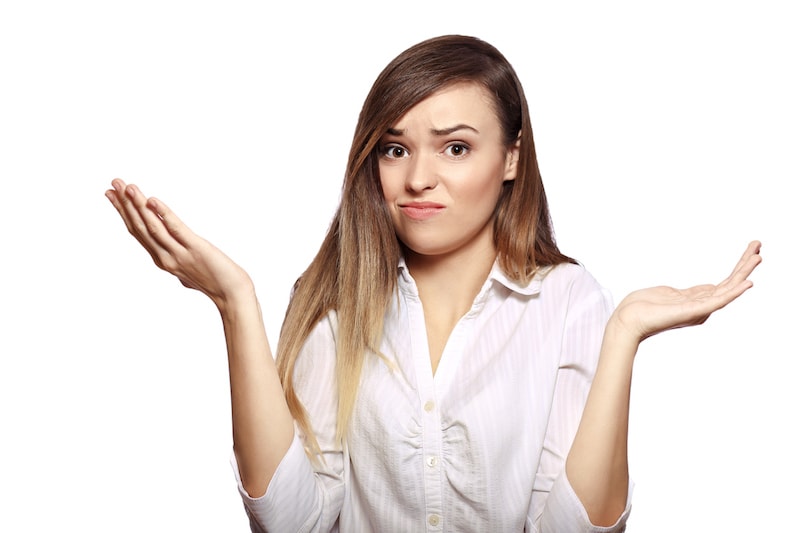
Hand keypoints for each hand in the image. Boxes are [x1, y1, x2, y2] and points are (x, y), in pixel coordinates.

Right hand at [105, 179, 253, 307]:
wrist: (233, 295)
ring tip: (127, 187)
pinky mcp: (195, 249)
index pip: (138, 232)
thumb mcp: (190, 274)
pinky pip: (176, 229)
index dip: (123, 213)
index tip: (112, 194)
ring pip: (153, 227)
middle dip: (125, 204)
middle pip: (140, 227)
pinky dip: (163, 213)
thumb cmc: (216, 283)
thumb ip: (180, 265)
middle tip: (113, 183)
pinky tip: (152, 200)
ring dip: (138, 205)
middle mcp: (166, 257)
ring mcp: (179, 254)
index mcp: (163, 260)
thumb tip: (177, 269)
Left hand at [610, 240, 761, 342]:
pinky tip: (746, 284)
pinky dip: (734, 293)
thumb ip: (693, 292)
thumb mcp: (673, 294)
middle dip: (745, 263)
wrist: (628, 319)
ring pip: (728, 289)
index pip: (725, 282)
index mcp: (698, 301)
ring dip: (744, 272)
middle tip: (758, 245)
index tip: (751, 249)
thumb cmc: (644, 307)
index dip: (739, 266)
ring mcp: (699, 309)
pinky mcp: (693, 312)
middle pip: (730, 282)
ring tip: (758, 256)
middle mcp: (703, 306)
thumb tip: (710, 287)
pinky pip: (718, 301)